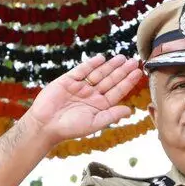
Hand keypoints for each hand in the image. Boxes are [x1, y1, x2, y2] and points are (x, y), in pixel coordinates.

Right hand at [23, 56, 144, 144]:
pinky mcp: (67, 81)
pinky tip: (102, 58)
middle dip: (122, 70)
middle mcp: (92, 95)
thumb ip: (112, 116)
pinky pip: (82, 70)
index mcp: (100, 106)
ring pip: (98, 73)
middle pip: (110, 80)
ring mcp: (80, 87)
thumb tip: (130, 111)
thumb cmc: (71, 128)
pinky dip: (91, 64)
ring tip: (122, 57)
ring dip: (110, 65)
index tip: (138, 72)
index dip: (128, 81)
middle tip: (135, 61)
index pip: (117, 91)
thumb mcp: (95, 123)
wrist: (46, 125)